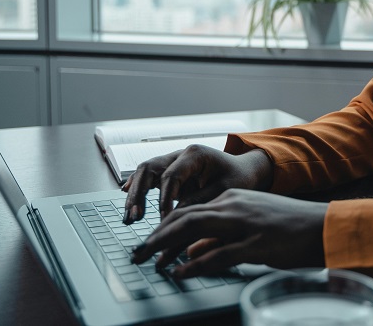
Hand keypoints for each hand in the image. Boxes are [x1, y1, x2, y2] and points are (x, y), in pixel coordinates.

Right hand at [121, 145, 272, 222]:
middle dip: (139, 194)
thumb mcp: (225, 189)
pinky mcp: (170, 173)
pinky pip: (149, 178)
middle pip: (149, 169)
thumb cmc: (238, 177)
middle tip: (133, 217)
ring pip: (145, 173)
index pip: (171, 175)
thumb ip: (200, 200)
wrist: (244, 170)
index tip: (164, 218)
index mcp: (194, 154)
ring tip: (129, 217)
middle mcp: (180, 155)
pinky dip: (137, 188)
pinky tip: (128, 200)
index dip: (164, 198)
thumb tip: (176, 215)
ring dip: (135, 194)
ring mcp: (173, 162)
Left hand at [130, 189, 327, 275]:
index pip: (188, 210)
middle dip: (155, 236)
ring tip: (149, 262)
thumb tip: (188, 252)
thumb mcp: (248, 228)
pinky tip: (180, 272)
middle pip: (184, 217)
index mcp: (232, 198)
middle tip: (135, 254)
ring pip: (195, 229)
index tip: (146, 244)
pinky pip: (218, 254)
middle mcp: (234, 205)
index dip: (163, 228)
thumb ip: (218, 237)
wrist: (322, 225)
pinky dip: (196, 264)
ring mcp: (244, 223)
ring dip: (167, 247)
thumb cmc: (288, 228)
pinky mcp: (256, 243)